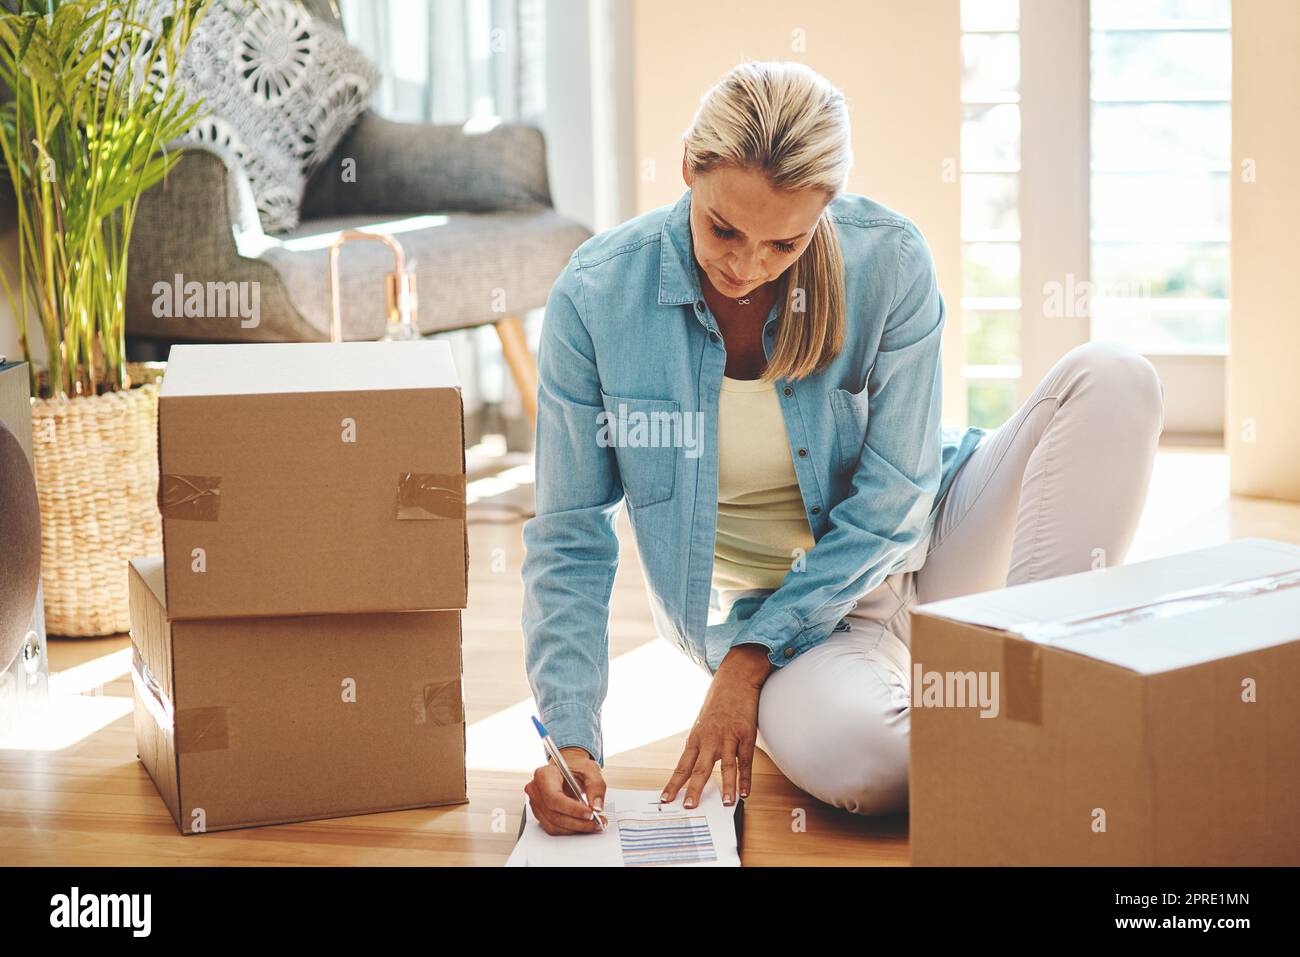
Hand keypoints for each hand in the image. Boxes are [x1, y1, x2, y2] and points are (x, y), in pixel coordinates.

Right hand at [524, 746, 607, 834]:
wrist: (569, 768)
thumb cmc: (576, 767)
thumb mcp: (590, 769)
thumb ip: (596, 786)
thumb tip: (597, 806)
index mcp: (544, 775)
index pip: (554, 797)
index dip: (572, 809)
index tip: (590, 813)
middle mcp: (536, 790)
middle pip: (554, 814)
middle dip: (578, 822)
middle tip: (597, 822)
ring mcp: (536, 803)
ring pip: (554, 824)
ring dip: (575, 828)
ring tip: (594, 824)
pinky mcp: (540, 814)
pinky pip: (553, 828)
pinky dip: (570, 829)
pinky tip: (583, 824)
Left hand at [662, 643, 771, 808]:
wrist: (735, 679)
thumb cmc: (717, 702)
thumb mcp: (702, 723)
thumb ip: (700, 745)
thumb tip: (694, 767)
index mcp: (696, 737)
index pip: (682, 766)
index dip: (674, 784)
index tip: (666, 799)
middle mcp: (710, 738)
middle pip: (700, 768)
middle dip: (694, 789)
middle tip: (689, 807)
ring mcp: (729, 737)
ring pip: (726, 765)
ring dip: (725, 786)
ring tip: (725, 804)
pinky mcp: (746, 735)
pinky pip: (746, 760)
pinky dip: (746, 778)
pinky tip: (744, 791)